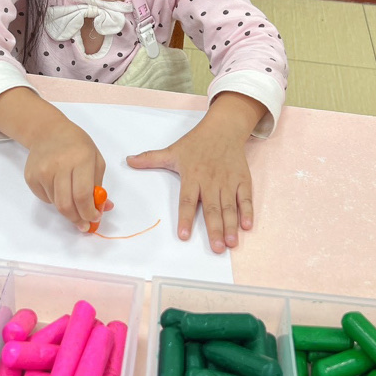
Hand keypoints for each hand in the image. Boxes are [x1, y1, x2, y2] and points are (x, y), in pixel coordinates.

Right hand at [0, 88, 106, 230]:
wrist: (48, 131)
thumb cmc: (77, 145)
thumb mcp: (95, 159)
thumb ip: (99, 186)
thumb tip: (104, 208)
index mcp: (81, 159)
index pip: (83, 195)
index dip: (89, 212)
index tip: (93, 218)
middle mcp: (59, 165)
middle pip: (66, 204)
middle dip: (76, 219)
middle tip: (83, 223)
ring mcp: (42, 171)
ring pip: (56, 204)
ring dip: (67, 208)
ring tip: (71, 195)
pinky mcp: (31, 176)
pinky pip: (45, 198)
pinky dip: (54, 199)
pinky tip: (58, 185)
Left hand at [126, 93, 265, 252]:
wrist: (223, 128)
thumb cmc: (197, 142)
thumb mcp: (173, 150)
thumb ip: (151, 159)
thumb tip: (128, 160)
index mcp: (192, 176)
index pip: (187, 201)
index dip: (185, 218)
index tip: (183, 235)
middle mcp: (211, 181)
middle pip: (212, 208)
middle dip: (215, 229)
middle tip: (216, 248)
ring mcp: (228, 181)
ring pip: (229, 207)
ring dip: (231, 225)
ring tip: (231, 243)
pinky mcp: (242, 180)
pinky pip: (245, 198)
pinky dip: (247, 211)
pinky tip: (247, 226)